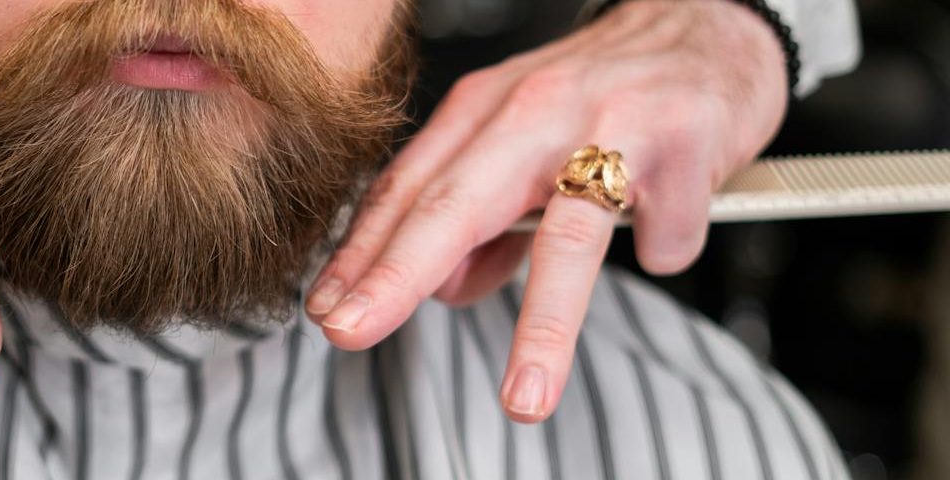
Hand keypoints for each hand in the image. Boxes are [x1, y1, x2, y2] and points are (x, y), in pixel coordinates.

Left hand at [304, 0, 788, 421]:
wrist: (711, 26)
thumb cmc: (608, 92)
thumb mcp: (523, 142)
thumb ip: (481, 221)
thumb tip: (443, 289)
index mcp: (486, 111)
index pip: (406, 190)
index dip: (361, 254)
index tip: (326, 310)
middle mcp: (535, 110)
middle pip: (454, 203)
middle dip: (396, 274)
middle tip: (351, 330)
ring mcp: (610, 123)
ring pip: (565, 235)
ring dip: (543, 327)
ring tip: (524, 396)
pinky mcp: (684, 141)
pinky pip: (664, 232)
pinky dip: (664, 248)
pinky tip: (664, 233)